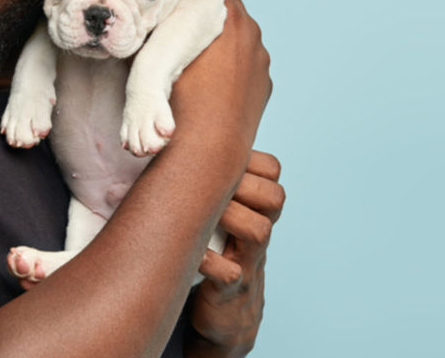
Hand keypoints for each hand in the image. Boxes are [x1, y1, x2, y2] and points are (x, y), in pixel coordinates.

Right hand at [169, 0, 271, 149]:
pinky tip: (209, 86)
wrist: (207, 150)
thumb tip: (149, 11)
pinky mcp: (263, 87)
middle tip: (178, 29)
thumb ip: (159, 29)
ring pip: (237, 43)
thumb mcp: (156, 57)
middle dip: (206, 18)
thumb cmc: (181, 101)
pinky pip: (244, 69)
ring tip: (193, 63)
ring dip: (218, 48)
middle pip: (228, 14)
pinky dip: (229, 72)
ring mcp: (261, 64)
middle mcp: (253, 38)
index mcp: (233, 21)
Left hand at [186, 150, 284, 357]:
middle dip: (244, 185)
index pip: (272, 172)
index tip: (221, 158)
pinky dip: (209, 262)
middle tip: (213, 186)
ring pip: (260, 232)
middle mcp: (255, 233)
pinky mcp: (231, 290)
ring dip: (231, 218)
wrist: (224, 311)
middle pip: (274, 197)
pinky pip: (230, 274)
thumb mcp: (213, 213)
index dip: (253, 161)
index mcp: (253, 209)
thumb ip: (204, 181)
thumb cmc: (211, 250)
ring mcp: (248, 262)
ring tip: (203, 215)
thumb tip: (169, 133)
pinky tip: (191, 254)